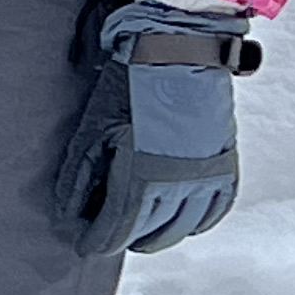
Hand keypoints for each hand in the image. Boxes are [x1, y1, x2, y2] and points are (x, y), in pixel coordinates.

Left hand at [52, 4, 252, 258]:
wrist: (178, 49)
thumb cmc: (130, 86)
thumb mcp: (92, 130)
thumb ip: (78, 179)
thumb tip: (69, 216)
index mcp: (144, 174)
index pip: (118, 229)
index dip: (96, 241)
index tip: (83, 245)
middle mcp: (181, 182)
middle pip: (149, 234)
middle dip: (123, 238)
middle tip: (106, 232)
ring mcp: (208, 176)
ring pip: (181, 229)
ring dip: (156, 235)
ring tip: (137, 229)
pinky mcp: (226, 165)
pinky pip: (213, 213)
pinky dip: (193, 223)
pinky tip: (177, 220)